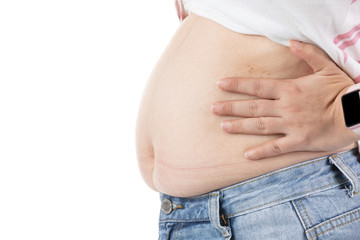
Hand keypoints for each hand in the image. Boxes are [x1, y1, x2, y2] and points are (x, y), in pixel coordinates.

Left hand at [211, 40, 359, 159]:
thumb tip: (291, 41)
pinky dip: (261, 152)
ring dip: (239, 126)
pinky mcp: (298, 141)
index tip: (220, 84)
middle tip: (213, 108)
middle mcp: (286, 107)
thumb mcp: (326, 67)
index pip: (257, 86)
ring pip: (259, 126)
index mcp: (289, 89)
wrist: (357, 114)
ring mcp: (291, 125)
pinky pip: (276, 148)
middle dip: (231, 107)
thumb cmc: (341, 90)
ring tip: (223, 126)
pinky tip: (247, 154)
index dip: (237, 85)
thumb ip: (308, 54)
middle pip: (253, 107)